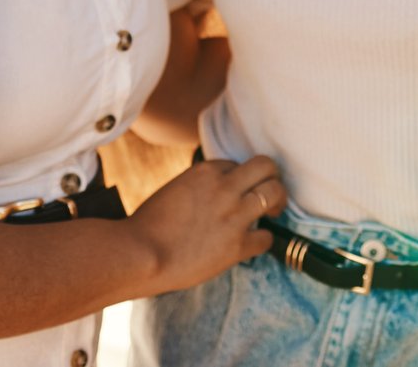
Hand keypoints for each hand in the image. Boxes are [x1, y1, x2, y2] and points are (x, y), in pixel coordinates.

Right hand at [129, 155, 280, 293]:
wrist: (140, 254)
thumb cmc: (147, 227)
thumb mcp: (173, 191)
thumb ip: (198, 189)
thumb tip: (211, 198)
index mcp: (205, 171)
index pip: (237, 164)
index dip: (239, 178)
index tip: (238, 190)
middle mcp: (224, 187)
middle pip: (266, 166)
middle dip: (272, 178)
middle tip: (269, 193)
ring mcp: (233, 215)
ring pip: (275, 193)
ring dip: (277, 202)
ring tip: (273, 212)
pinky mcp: (237, 245)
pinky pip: (267, 238)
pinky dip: (263, 240)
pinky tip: (254, 243)